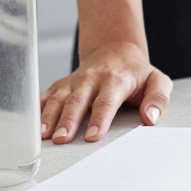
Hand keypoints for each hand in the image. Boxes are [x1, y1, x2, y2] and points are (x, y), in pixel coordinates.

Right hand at [40, 41, 171, 143]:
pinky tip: (32, 127)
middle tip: (62, 139)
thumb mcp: (157, 81)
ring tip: (44, 136)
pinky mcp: (61, 85)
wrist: (115, 51)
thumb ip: (158, 99)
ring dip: (49, 117)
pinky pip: (46, 96)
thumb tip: (151, 118)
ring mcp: (74, 81)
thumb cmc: (137, 73)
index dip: (99, 119)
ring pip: (58, 98)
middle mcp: (91, 79)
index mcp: (116, 79)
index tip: (92, 136)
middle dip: (69, 120)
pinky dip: (38, 110)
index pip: (106, 101)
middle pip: (78, 101)